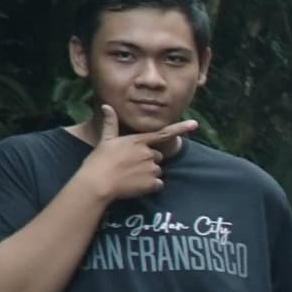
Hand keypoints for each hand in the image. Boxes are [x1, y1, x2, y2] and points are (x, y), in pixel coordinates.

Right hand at [76, 102, 195, 205]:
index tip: (195, 124)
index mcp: (138, 141)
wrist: (97, 183)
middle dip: (147, 160)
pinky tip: (135, 185)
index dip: (180, 128)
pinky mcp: (152, 183)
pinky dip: (150, 186)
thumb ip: (111, 124)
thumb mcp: (106, 140)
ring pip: (157, 170)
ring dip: (148, 174)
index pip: (163, 133)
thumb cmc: (99, 161)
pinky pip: (158, 184)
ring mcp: (151, 168)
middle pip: (157, 156)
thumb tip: (106, 105)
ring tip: (129, 175)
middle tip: (129, 165)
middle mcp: (148, 153)